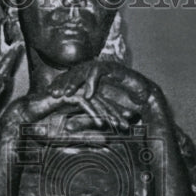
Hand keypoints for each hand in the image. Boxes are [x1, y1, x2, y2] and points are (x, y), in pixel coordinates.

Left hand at [52, 62, 167, 133]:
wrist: (148, 103)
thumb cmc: (125, 109)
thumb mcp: (100, 117)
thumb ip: (85, 120)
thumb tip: (66, 127)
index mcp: (90, 81)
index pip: (69, 80)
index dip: (59, 87)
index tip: (48, 98)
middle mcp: (96, 72)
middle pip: (73, 73)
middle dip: (62, 83)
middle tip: (52, 94)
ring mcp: (105, 68)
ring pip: (84, 70)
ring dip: (74, 82)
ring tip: (65, 94)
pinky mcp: (115, 68)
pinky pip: (99, 72)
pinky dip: (92, 82)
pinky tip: (87, 94)